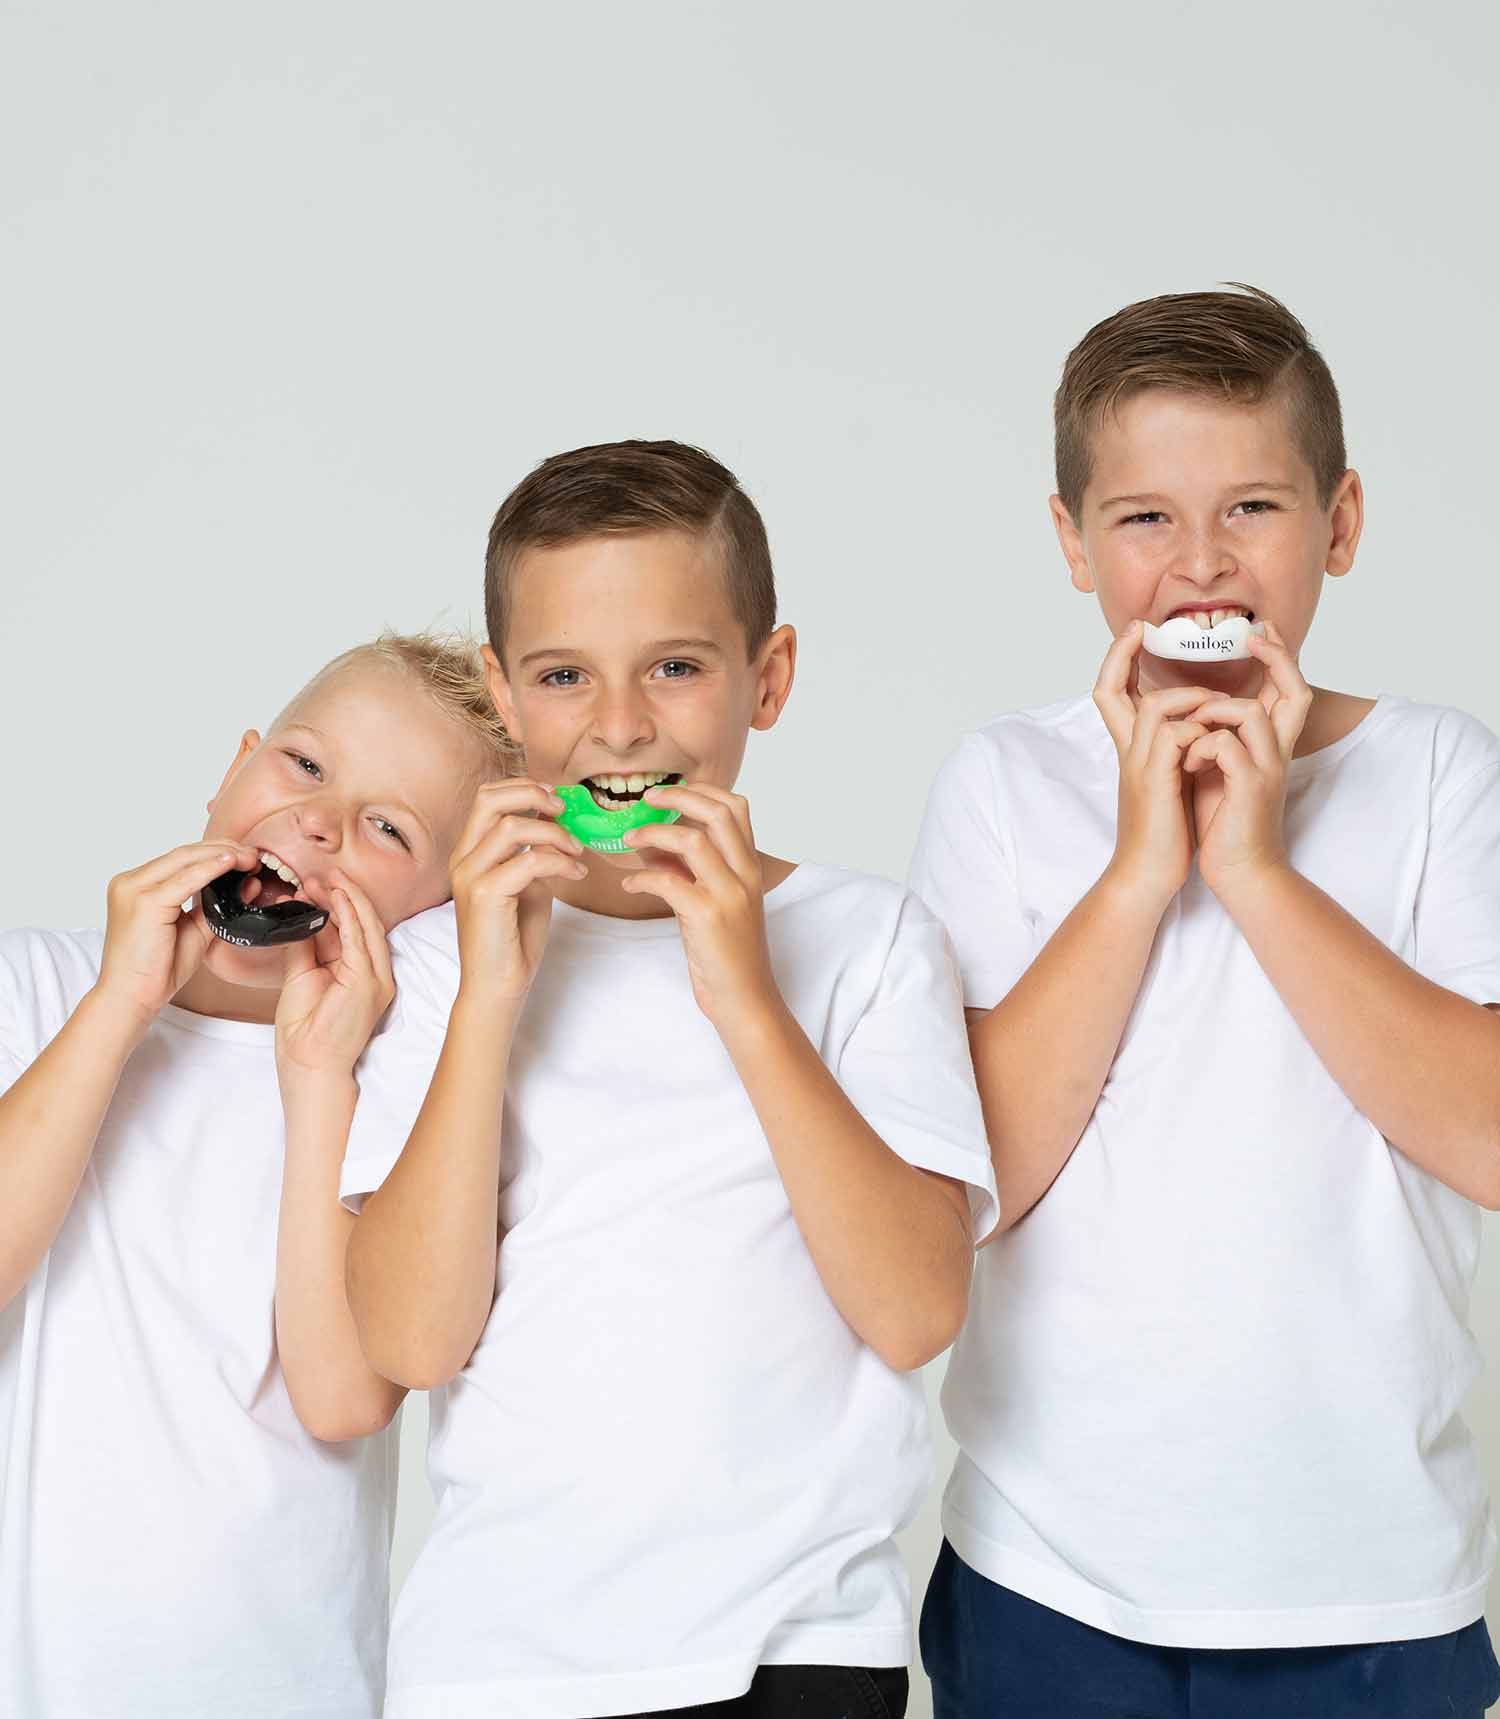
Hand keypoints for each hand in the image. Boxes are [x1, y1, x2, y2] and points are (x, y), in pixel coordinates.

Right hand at [94, 841, 261, 1028]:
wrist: (132, 997)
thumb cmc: (157, 969)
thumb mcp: (195, 930)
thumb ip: (219, 906)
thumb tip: (250, 883)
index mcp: (137, 885)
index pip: (181, 859)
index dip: (216, 852)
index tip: (246, 856)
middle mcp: (130, 881)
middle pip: (183, 853)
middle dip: (222, 849)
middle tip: (254, 853)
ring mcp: (133, 888)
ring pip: (184, 860)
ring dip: (221, 855)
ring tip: (249, 857)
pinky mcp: (144, 901)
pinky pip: (184, 879)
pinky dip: (210, 869)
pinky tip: (231, 863)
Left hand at [275, 871, 395, 1082]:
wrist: (308, 1065)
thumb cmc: (306, 1034)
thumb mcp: (302, 978)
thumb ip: (303, 947)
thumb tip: (297, 917)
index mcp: (361, 974)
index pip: (352, 929)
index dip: (335, 904)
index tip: (314, 886)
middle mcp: (375, 974)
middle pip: (362, 923)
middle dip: (342, 895)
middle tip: (321, 875)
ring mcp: (376, 978)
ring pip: (365, 926)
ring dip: (346, 899)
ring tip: (326, 879)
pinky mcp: (368, 982)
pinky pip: (358, 940)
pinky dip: (348, 915)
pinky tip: (335, 896)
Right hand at [448, 778, 587, 1005]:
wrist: (497, 987)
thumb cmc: (513, 939)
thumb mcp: (528, 885)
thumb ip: (535, 854)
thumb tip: (558, 826)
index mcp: (469, 853)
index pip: (487, 798)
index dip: (524, 788)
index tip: (558, 799)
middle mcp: (463, 859)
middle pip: (490, 798)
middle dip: (534, 794)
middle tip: (566, 809)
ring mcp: (470, 876)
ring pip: (513, 826)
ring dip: (556, 834)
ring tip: (578, 853)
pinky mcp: (484, 895)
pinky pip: (529, 861)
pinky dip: (560, 862)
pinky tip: (576, 875)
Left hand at [621, 783, 780, 1031]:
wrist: (744, 998)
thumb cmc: (727, 954)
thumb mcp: (713, 903)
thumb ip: (689, 872)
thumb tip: (652, 847)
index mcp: (750, 867)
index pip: (736, 808)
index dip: (702, 791)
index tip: (671, 793)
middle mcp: (745, 875)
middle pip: (718, 813)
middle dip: (678, 798)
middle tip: (647, 800)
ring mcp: (728, 895)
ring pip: (693, 841)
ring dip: (653, 834)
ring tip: (629, 840)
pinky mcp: (707, 917)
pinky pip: (667, 882)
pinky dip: (642, 878)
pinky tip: (630, 884)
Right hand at [1093, 622, 1212, 913]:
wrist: (1146, 874)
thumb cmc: (1163, 832)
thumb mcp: (1169, 779)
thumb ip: (1176, 749)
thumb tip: (1197, 725)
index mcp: (1132, 749)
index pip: (1111, 693)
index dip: (1117, 659)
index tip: (1135, 631)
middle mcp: (1128, 751)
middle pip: (1107, 689)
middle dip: (1121, 653)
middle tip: (1141, 628)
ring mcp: (1139, 766)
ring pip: (1154, 708)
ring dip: (1188, 698)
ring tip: (1213, 705)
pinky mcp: (1156, 783)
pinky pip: (1175, 738)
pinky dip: (1199, 732)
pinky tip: (1214, 745)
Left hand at [1183, 621, 1312, 899]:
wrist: (1239, 870)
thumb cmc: (1224, 819)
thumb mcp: (1221, 769)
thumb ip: (1220, 738)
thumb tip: (1200, 712)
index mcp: (1271, 745)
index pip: (1288, 690)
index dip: (1280, 658)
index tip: (1261, 631)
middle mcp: (1277, 751)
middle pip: (1295, 689)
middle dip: (1276, 658)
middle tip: (1252, 637)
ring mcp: (1267, 768)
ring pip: (1249, 711)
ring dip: (1212, 713)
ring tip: (1188, 734)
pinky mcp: (1250, 787)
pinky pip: (1226, 745)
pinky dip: (1200, 747)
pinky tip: (1187, 765)